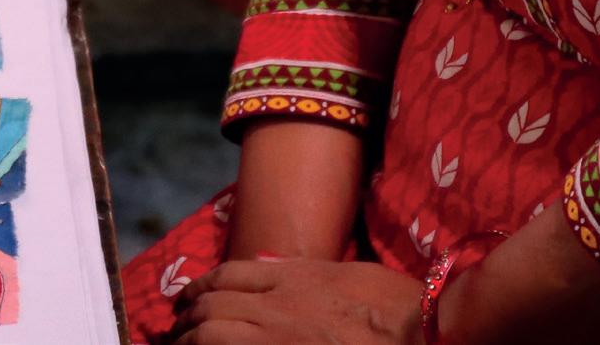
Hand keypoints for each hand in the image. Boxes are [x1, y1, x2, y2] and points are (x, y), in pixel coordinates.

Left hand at [171, 259, 423, 344]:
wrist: (424, 330)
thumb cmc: (398, 304)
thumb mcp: (350, 272)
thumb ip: (306, 270)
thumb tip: (268, 261)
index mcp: (295, 278)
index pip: (231, 274)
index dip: (201, 286)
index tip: (187, 298)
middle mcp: (279, 306)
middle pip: (214, 303)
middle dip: (188, 315)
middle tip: (175, 326)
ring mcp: (278, 337)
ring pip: (213, 333)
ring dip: (191, 338)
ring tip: (179, 344)